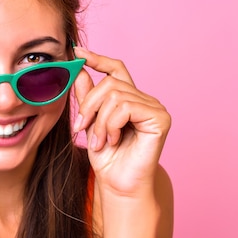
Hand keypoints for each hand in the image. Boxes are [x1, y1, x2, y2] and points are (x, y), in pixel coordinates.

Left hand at [73, 47, 170, 198]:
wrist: (118, 185)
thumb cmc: (108, 159)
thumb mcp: (90, 124)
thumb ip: (87, 98)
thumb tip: (79, 70)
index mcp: (129, 99)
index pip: (115, 69)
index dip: (97, 59)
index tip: (77, 52)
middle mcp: (144, 100)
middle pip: (109, 84)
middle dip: (89, 106)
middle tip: (80, 129)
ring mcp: (154, 108)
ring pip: (114, 96)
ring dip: (99, 122)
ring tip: (99, 142)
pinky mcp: (160, 118)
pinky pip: (125, 107)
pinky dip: (111, 125)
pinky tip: (113, 141)